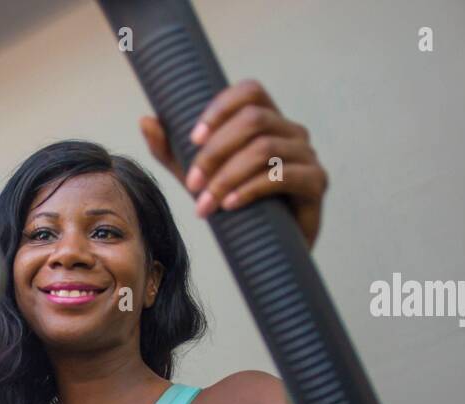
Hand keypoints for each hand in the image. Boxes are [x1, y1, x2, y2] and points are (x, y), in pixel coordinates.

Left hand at [140, 79, 326, 248]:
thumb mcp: (199, 177)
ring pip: (264, 148)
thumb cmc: (237, 207)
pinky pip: (283, 175)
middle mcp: (291, 131)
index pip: (250, 91)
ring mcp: (307, 155)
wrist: (272, 250)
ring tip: (204, 205)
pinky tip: (230, 205)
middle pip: (254, 120)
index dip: (220, 108)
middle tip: (191, 184)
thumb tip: (146, 120)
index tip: (193, 138)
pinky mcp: (317, 182)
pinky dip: (251, 189)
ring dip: (227, 177)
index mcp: (267, 120)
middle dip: (215, 152)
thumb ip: (173, 151)